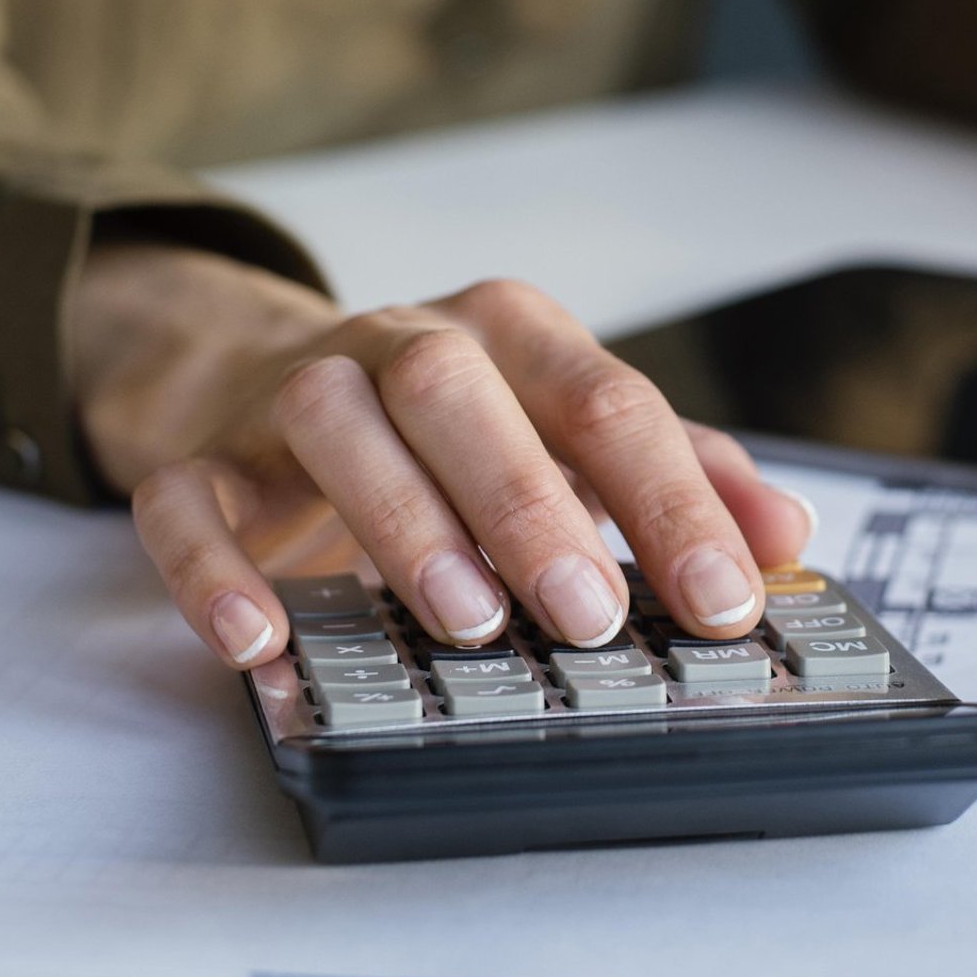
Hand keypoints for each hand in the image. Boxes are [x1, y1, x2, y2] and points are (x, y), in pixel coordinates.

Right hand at [72, 243, 813, 669]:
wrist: (265, 374)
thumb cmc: (457, 424)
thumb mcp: (573, 432)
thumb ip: (679, 474)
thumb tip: (788, 532)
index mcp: (513, 334)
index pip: (603, 398)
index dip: (669, 498)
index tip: (723, 597)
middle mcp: (406, 343)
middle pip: (459, 389)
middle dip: (528, 499)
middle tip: (587, 610)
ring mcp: (295, 393)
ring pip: (333, 422)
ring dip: (401, 518)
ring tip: (464, 620)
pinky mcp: (205, 458)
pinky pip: (188, 499)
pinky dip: (214, 567)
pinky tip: (259, 642)